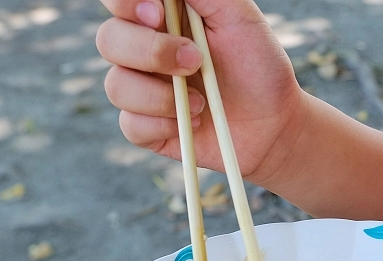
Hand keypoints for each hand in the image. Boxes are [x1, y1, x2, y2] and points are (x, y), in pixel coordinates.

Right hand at [96, 0, 305, 182]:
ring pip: (116, 86)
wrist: (274, 122)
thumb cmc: (258, 64)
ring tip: (204, 101)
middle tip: (195, 60)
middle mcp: (144, 49)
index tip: (157, 13)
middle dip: (150, 51)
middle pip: (108, 40)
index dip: (126, 3)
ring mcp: (143, 89)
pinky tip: (196, 123)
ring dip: (161, 96)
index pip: (118, 1)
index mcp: (160, 16)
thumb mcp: (238, 15)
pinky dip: (164, 124)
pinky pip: (131, 125)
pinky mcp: (146, 127)